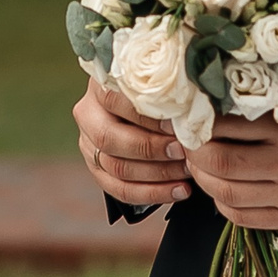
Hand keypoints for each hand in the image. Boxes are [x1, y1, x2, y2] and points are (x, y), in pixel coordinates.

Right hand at [75, 79, 191, 206]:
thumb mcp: (155, 83)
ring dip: (157, 174)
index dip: (145, 116)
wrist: (140, 102)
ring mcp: (89, 145)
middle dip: (150, 149)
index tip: (175, 124)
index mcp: (98, 87)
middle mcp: (88, 115)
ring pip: (116, 168)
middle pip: (109, 138)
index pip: (113, 101)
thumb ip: (164, 94)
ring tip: (186, 172)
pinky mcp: (97, 170)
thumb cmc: (155, 90)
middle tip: (182, 151)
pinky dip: (152, 193)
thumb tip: (189, 111)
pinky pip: (120, 190)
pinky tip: (177, 190)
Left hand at [186, 117, 277, 229]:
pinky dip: (221, 203)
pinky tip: (219, 189)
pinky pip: (242, 217)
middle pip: (220, 163)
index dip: (199, 123)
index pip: (228, 126)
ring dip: (202, 179)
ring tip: (198, 164)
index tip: (188, 115)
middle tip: (186, 141)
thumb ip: (266, 106)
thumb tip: (214, 99)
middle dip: (193, 153)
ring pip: (226, 193)